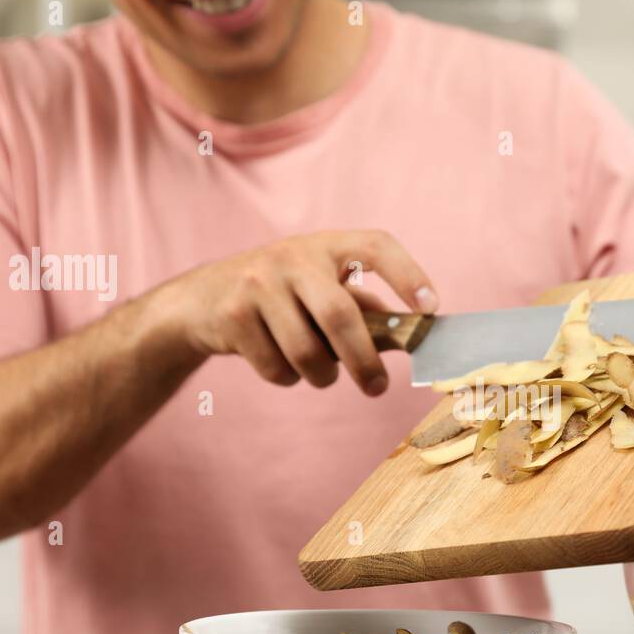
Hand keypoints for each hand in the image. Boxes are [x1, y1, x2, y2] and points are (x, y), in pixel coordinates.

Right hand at [161, 230, 437, 395]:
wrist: (202, 299)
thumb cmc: (283, 296)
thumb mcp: (321, 288)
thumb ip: (365, 309)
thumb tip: (414, 337)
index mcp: (326, 245)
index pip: (376, 245)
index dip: (407, 275)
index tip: (431, 308)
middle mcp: (293, 257)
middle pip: (340, 316)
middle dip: (364, 361)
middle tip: (378, 388)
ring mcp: (258, 284)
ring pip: (307, 353)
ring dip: (321, 376)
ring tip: (320, 371)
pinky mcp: (232, 316)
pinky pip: (277, 368)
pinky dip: (287, 378)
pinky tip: (279, 361)